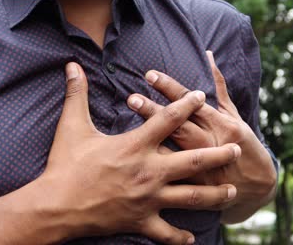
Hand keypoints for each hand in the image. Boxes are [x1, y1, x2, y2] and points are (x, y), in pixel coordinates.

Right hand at [35, 62, 239, 243]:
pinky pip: (166, 233)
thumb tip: (72, 65)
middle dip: (218, 154)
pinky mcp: (141, 221)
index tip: (202, 96)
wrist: (56, 206)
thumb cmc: (64, 165)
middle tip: (237, 148)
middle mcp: (149, 171)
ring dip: (214, 194)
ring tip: (231, 191)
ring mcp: (148, 199)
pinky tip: (192, 239)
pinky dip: (179, 237)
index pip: (168, 119)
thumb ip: (77, 93)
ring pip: (191, 197)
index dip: (187, 104)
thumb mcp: (71, 126)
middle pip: (193, 161)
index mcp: (135, 146)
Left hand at [126, 51, 276, 221]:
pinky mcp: (198, 185)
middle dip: (155, 111)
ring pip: (175, 147)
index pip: (190, 101)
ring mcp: (204, 165)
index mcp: (221, 123)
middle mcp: (212, 142)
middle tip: (132, 98)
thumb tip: (207, 56)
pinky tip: (140, 158)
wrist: (259, 187)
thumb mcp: (234, 117)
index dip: (170, 88)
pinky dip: (159, 165)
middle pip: (179, 124)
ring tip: (132, 125)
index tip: (150, 75)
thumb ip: (218, 88)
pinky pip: (176, 174)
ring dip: (153, 135)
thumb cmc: (245, 145)